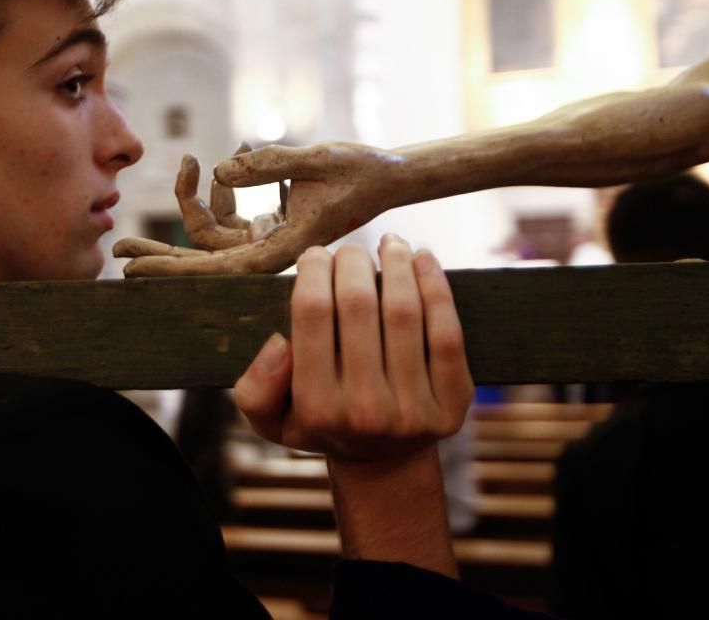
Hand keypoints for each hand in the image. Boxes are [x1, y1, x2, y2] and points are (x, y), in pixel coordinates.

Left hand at [113, 142, 399, 275]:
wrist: (389, 175)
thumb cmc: (361, 170)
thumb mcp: (316, 158)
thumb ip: (268, 164)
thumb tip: (218, 171)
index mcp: (282, 249)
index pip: (217, 267)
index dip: (174, 270)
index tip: (135, 269)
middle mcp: (270, 251)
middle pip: (203, 258)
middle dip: (161, 253)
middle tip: (118, 247)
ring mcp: (268, 238)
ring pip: (214, 233)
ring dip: (195, 200)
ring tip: (186, 162)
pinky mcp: (271, 224)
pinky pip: (231, 214)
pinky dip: (225, 188)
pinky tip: (237, 154)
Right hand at [232, 235, 473, 460]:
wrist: (382, 463)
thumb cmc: (320, 424)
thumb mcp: (270, 419)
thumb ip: (255, 387)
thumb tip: (278, 343)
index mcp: (316, 407)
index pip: (312, 314)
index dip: (313, 271)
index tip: (315, 255)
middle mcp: (365, 410)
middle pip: (358, 305)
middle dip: (352, 261)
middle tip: (349, 250)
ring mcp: (413, 408)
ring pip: (404, 312)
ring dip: (396, 264)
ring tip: (389, 244)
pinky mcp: (453, 402)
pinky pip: (447, 333)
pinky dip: (436, 287)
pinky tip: (422, 260)